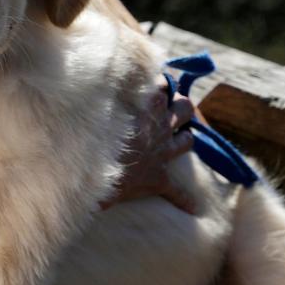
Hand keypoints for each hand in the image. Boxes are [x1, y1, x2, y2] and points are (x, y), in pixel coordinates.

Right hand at [102, 80, 195, 213]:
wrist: (95, 171)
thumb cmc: (92, 136)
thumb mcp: (96, 105)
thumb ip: (102, 91)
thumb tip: (97, 76)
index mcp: (148, 106)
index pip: (162, 85)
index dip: (158, 82)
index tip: (149, 82)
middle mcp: (160, 128)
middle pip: (185, 108)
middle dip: (181, 105)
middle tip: (173, 104)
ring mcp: (163, 154)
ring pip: (186, 141)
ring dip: (185, 137)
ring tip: (181, 136)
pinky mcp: (159, 179)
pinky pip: (177, 192)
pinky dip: (184, 199)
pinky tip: (192, 208)